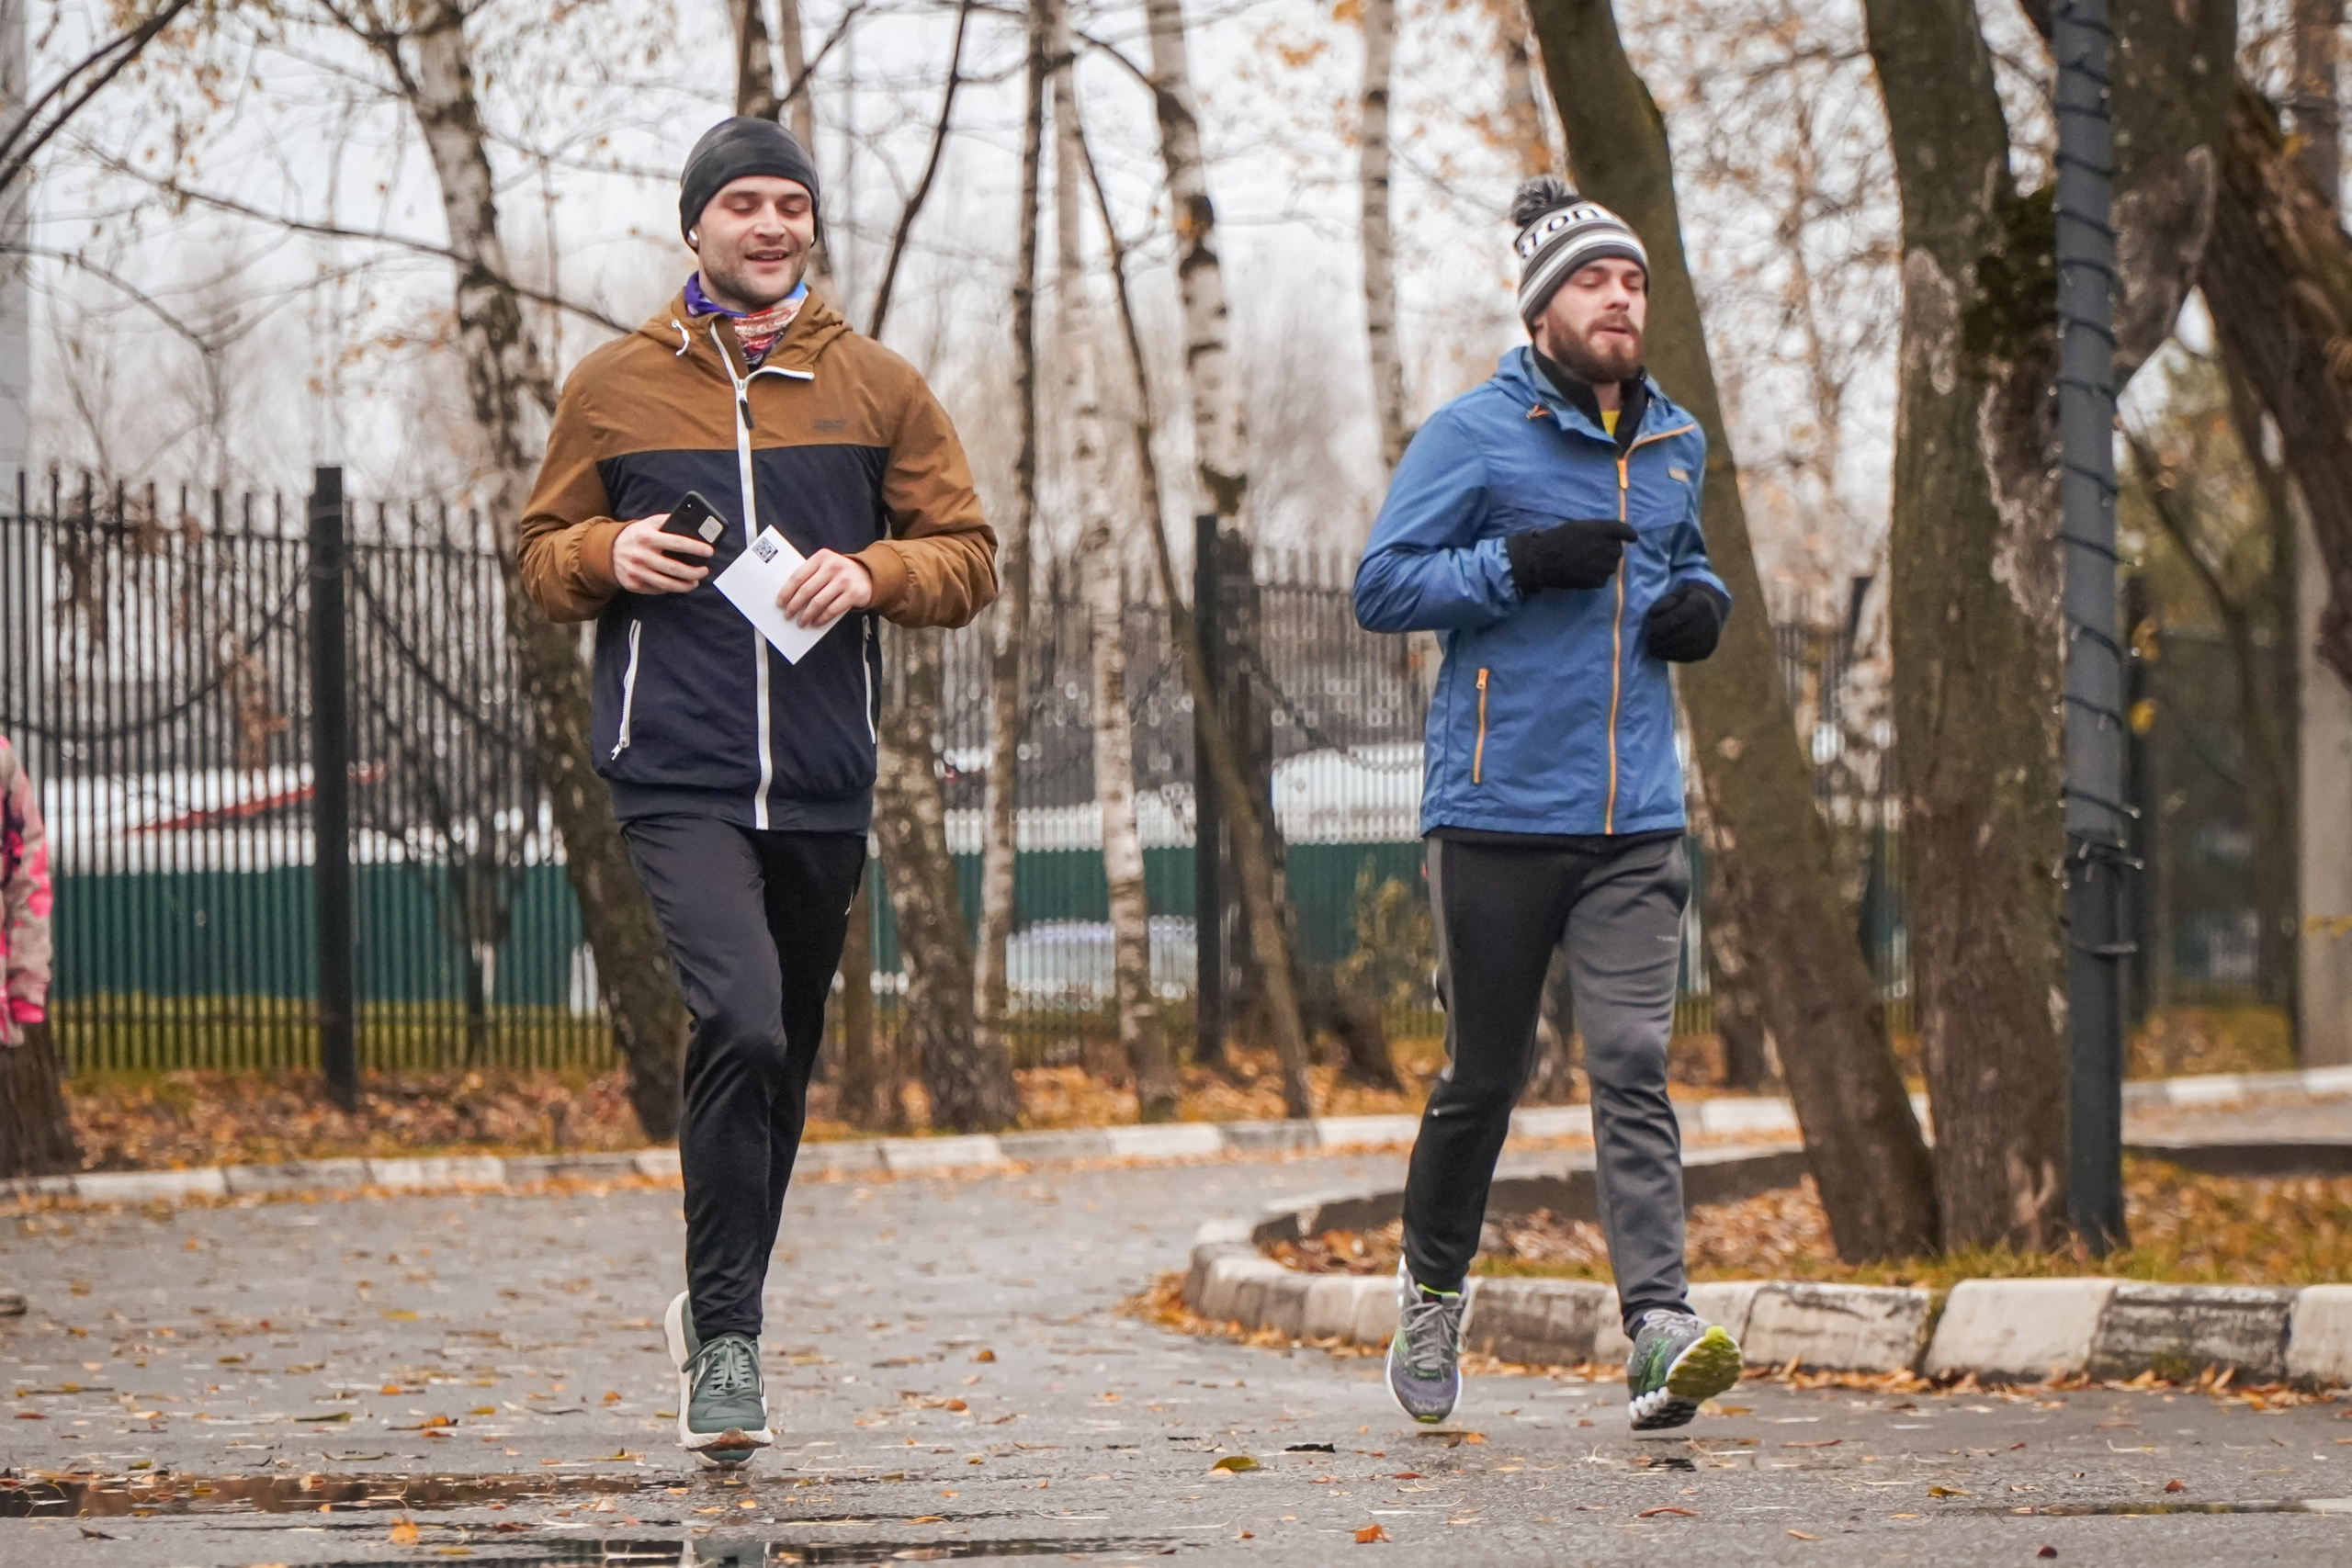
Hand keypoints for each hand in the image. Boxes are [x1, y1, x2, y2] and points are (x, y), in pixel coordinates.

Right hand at [612, 516, 712, 593]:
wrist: (607, 550)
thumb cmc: (636, 536)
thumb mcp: (649, 523)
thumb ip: (667, 522)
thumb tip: (692, 524)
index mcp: (646, 537)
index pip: (676, 542)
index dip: (695, 548)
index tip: (709, 551)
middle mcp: (641, 555)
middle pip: (674, 568)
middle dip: (695, 572)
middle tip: (704, 570)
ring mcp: (636, 572)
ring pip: (667, 584)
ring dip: (686, 585)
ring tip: (695, 581)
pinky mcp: (634, 584)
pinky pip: (657, 589)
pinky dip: (670, 588)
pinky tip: (676, 583)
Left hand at [779, 548, 874, 625]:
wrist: (867, 574)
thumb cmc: (839, 573)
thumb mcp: (825, 566)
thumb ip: (810, 575)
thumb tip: (789, 597)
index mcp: (821, 557)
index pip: (798, 576)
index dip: (786, 592)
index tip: (780, 603)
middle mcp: (833, 566)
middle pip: (806, 590)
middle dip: (794, 605)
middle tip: (788, 615)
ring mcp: (844, 580)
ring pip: (818, 602)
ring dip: (807, 615)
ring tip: (801, 622)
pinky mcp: (853, 594)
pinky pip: (832, 610)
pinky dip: (821, 619)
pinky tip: (815, 622)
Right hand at [1504, 518, 1637, 593]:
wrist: (1543, 561)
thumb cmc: (1556, 540)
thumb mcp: (1577, 527)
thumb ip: (1595, 531)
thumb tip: (1606, 537)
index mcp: (1601, 530)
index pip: (1623, 530)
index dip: (1630, 534)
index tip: (1633, 538)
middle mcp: (1607, 546)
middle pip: (1618, 550)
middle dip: (1610, 551)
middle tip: (1594, 552)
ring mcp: (1604, 565)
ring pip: (1611, 565)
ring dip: (1603, 564)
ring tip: (1586, 563)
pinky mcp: (1598, 580)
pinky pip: (1603, 578)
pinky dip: (1596, 576)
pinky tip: (1583, 573)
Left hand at [1644, 580, 1728, 661]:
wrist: (1712, 609)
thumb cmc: (1686, 601)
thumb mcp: (1676, 595)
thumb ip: (1665, 602)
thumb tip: (1654, 614)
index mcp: (1700, 604)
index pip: (1679, 618)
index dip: (1662, 626)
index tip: (1649, 632)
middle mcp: (1709, 622)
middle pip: (1682, 635)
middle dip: (1662, 642)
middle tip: (1648, 645)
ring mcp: (1710, 638)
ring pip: (1685, 649)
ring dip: (1666, 652)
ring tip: (1652, 651)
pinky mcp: (1707, 651)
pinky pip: (1689, 657)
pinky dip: (1673, 656)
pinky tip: (1663, 654)